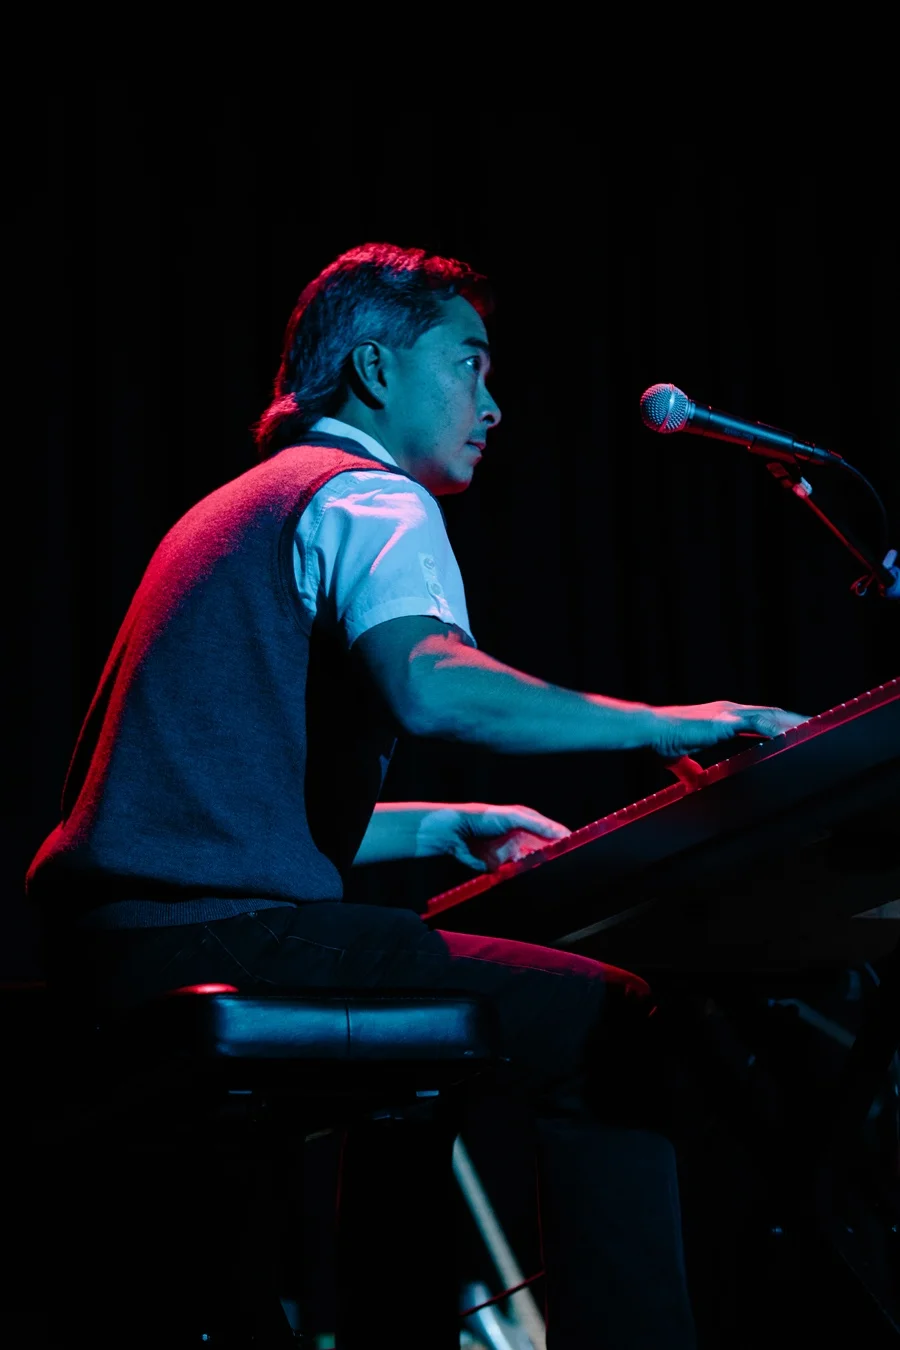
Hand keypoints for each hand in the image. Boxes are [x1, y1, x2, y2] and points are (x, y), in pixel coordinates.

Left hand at [429, 803, 570, 872]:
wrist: (454, 834)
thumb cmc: (482, 818)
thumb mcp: (513, 818)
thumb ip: (538, 826)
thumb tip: (562, 834)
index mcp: (527, 822)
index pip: (552, 832)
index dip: (564, 841)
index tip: (577, 849)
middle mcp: (522, 837)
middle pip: (545, 850)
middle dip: (554, 857)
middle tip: (568, 866)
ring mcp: (512, 853)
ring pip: (533, 864)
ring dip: (540, 869)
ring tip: (553, 875)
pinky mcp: (501, 867)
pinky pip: (518, 875)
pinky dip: (524, 877)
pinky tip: (532, 879)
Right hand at [651, 700, 808, 758]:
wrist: (650, 730)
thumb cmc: (660, 740)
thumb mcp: (679, 759)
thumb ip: (690, 769)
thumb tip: (694, 782)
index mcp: (722, 718)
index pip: (759, 720)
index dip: (778, 726)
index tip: (796, 733)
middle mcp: (730, 711)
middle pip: (772, 714)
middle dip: (795, 721)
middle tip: (819, 730)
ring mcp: (730, 713)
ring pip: (773, 715)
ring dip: (795, 723)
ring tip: (818, 731)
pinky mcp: (728, 720)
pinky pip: (762, 723)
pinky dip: (780, 729)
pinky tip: (796, 736)